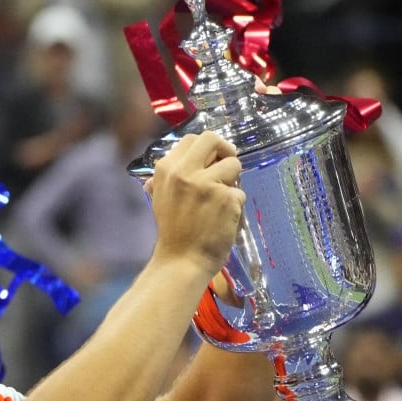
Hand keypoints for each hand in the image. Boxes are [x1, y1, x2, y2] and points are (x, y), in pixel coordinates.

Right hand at [145, 131, 244, 274]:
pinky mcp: (226, 198)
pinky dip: (235, 207)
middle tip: (228, 165)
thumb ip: (169, 178)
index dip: (207, 148)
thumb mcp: (161, 198)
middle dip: (225, 150)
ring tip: (224, 200)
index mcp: (167, 169)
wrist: (181, 261)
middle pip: (212, 139)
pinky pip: (240, 193)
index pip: (192, 139)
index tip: (213, 160)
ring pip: (234, 164)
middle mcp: (185, 171)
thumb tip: (178, 162)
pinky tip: (223, 220)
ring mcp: (207, 184)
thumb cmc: (173, 233)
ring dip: (233, 181)